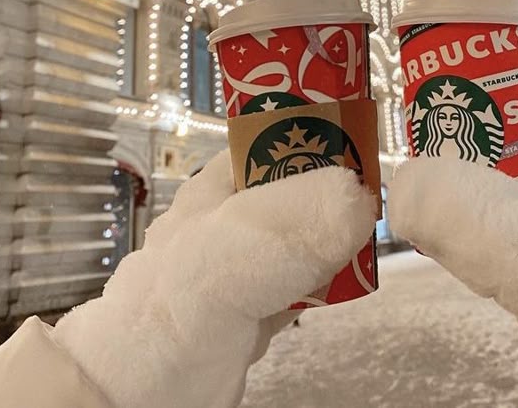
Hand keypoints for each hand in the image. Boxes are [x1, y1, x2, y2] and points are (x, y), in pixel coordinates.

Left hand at [55, 151, 375, 407]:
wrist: (144, 390)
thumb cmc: (171, 307)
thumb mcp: (236, 242)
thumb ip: (299, 216)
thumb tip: (359, 197)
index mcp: (216, 186)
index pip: (274, 140)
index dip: (316, 135)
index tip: (362, 144)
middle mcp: (230, 222)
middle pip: (297, 190)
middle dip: (336, 193)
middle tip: (373, 198)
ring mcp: (244, 269)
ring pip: (305, 238)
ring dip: (336, 239)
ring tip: (366, 238)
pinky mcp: (257, 312)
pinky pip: (305, 283)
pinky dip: (327, 282)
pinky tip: (343, 282)